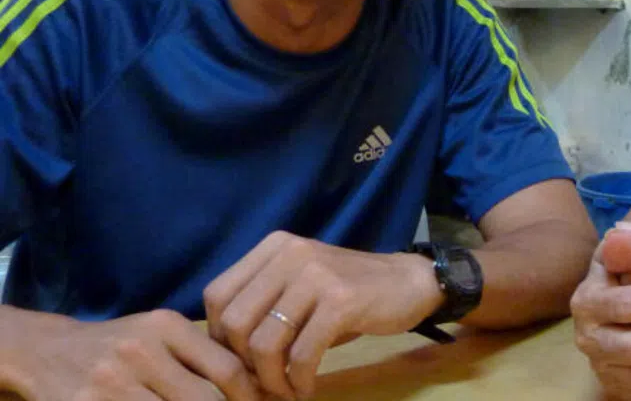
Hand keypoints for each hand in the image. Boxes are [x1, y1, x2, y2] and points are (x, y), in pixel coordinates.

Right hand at [9, 308, 259, 400]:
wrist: (48, 351)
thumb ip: (201, 355)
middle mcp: (140, 351)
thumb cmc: (120, 346)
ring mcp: (111, 382)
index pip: (226, 369)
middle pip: (203, 400)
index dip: (249, 396)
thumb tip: (254, 385)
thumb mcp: (160, 334)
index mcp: (165, 326)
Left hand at [204, 231, 443, 399]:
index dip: (218, 338)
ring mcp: (316, 275)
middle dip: (242, 366)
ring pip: (264, 342)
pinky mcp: (341, 300)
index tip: (239, 364)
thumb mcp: (300, 287)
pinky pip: (303, 353)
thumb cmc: (350, 291)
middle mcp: (290, 254)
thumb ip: (265, 307)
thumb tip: (226, 358)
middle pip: (234, 322)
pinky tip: (307, 388)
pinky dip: (299, 380)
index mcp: (274, 247)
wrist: (410, 282)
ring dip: (270, 380)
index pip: (217, 295)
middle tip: (260, 386)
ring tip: (284, 392)